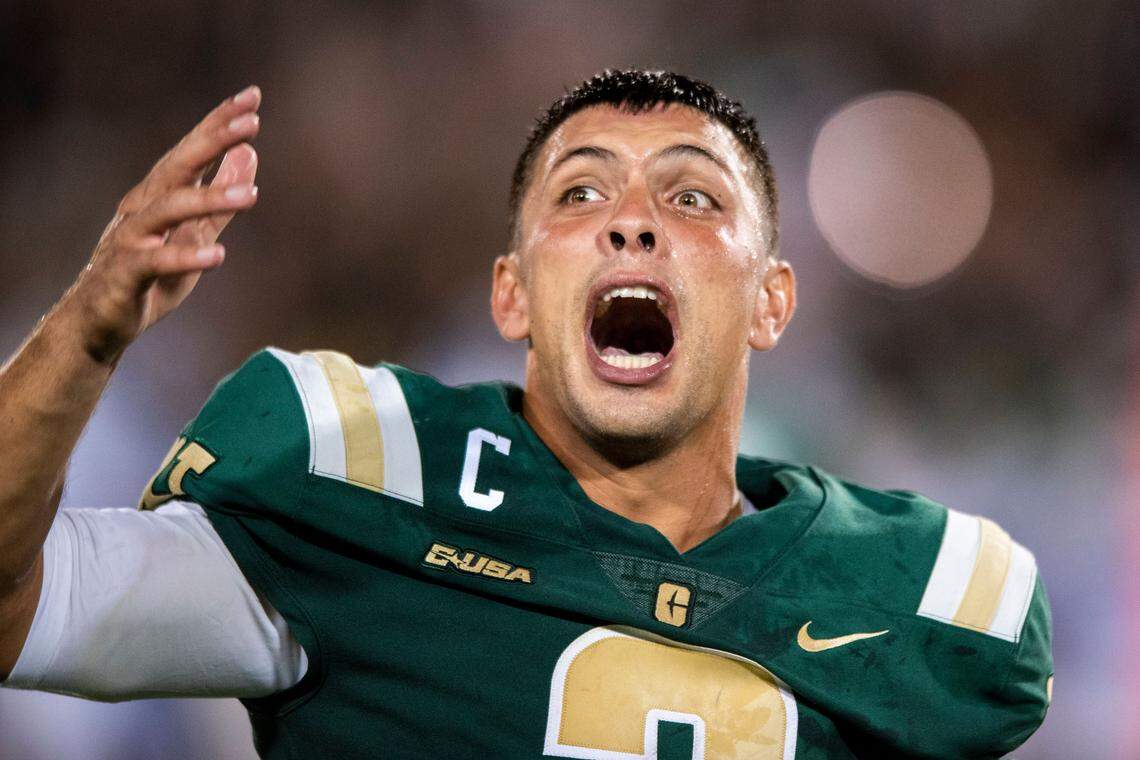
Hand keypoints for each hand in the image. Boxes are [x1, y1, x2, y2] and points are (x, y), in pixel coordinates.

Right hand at [67, 86, 262, 363]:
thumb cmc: (151, 276)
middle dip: (212, 140)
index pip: (192, 151)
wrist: (101, 321)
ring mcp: (131, 239)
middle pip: (178, 166)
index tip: (252, 97)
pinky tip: (218, 256)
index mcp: (160, 195)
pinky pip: (155, 262)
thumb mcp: (198, 235)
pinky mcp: (125, 274)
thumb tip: (249, 153)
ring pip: (168, 210)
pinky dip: (186, 258)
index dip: (219, 123)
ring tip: (251, 196)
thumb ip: (222, 199)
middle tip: (251, 122)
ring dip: (209, 199)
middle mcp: (143, 208)